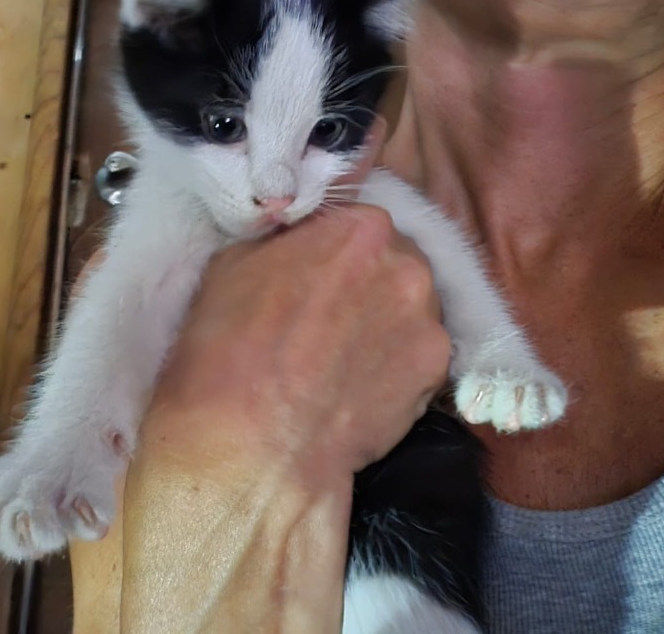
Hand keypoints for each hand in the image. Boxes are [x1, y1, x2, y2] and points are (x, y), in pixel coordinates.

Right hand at [147, 199, 450, 485]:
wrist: (251, 442)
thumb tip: (299, 241)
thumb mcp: (232, 262)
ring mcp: (429, 321)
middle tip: (328, 317)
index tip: (314, 275)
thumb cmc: (227, 348)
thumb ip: (284, 240)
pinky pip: (417, 356)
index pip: (354, 221)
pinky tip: (359, 386)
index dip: (331, 250)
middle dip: (365, 282)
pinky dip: (394, 366)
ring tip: (342, 358)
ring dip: (384, 322)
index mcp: (358, 226)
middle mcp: (407, 263)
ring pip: (410, 308)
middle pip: (393, 261)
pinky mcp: (437, 374)